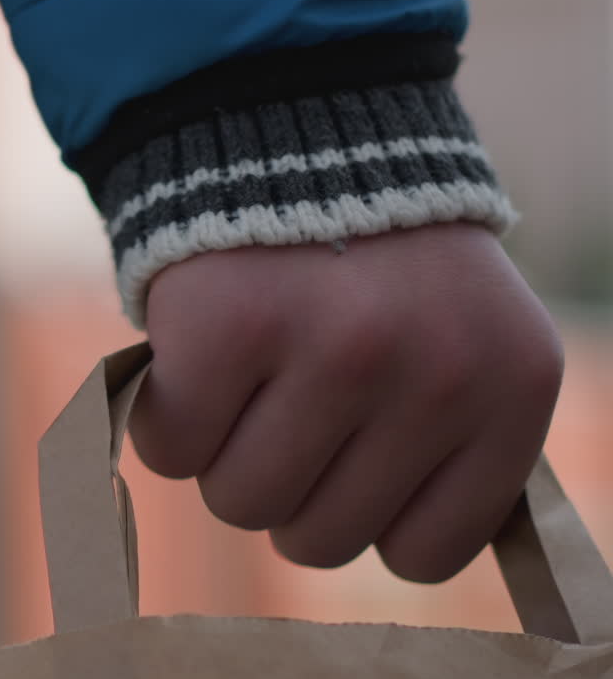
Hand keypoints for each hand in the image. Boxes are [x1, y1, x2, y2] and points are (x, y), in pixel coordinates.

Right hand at [130, 224, 562, 580]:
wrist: (298, 125)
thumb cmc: (379, 260)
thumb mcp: (466, 339)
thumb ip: (458, 448)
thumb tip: (411, 551)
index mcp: (511, 387)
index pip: (425, 552)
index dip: (371, 507)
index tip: (356, 436)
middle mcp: (437, 373)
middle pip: (321, 539)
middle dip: (290, 474)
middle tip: (293, 383)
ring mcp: (337, 351)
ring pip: (241, 502)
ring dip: (226, 447)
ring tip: (253, 359)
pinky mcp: (232, 327)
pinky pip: (169, 450)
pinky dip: (167, 410)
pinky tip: (201, 344)